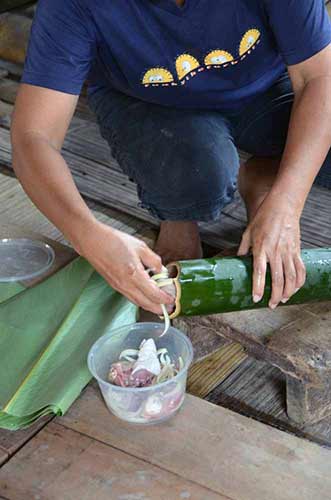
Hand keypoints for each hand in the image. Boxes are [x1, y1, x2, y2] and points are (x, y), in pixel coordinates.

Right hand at [76, 219, 173, 313]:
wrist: (92, 241)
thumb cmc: (113, 241)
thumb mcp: (140, 246)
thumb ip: (153, 260)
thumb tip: (161, 270)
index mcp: (134, 274)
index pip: (153, 293)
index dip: (164, 299)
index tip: (171, 300)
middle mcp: (126, 284)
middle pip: (145, 303)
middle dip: (158, 309)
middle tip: (168, 310)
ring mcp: (119, 286)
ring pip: (137, 302)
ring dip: (149, 306)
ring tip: (159, 307)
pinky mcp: (114, 285)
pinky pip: (130, 297)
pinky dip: (140, 300)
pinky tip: (145, 298)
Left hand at [238, 194, 305, 308]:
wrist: (284, 205)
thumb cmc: (264, 217)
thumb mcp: (248, 232)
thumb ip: (243, 248)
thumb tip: (237, 260)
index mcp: (261, 248)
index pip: (259, 272)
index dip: (258, 287)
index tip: (256, 299)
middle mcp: (276, 251)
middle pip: (278, 278)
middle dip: (275, 295)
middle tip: (270, 305)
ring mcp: (288, 251)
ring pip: (291, 277)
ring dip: (288, 291)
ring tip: (282, 300)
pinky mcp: (297, 250)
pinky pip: (300, 269)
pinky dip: (299, 281)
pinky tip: (295, 289)